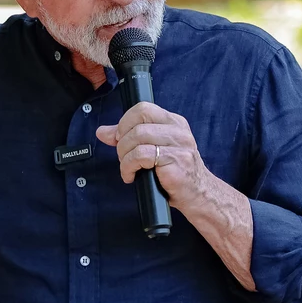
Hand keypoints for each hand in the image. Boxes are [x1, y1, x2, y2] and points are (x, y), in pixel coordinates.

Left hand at [96, 102, 211, 212]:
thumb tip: (103, 132)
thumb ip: (128, 137)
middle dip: (123, 138)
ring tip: (128, 168)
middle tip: (123, 155)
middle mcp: (178, 130)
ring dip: (124, 156)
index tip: (120, 138)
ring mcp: (178, 144)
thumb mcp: (152, 149)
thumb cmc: (174, 172)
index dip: (125, 122)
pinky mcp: (175, 160)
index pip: (143, 108)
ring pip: (138, 137)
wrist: (197, 193)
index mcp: (174, 122)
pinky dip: (129, 167)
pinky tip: (132, 175)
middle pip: (139, 120)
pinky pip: (141, 156)